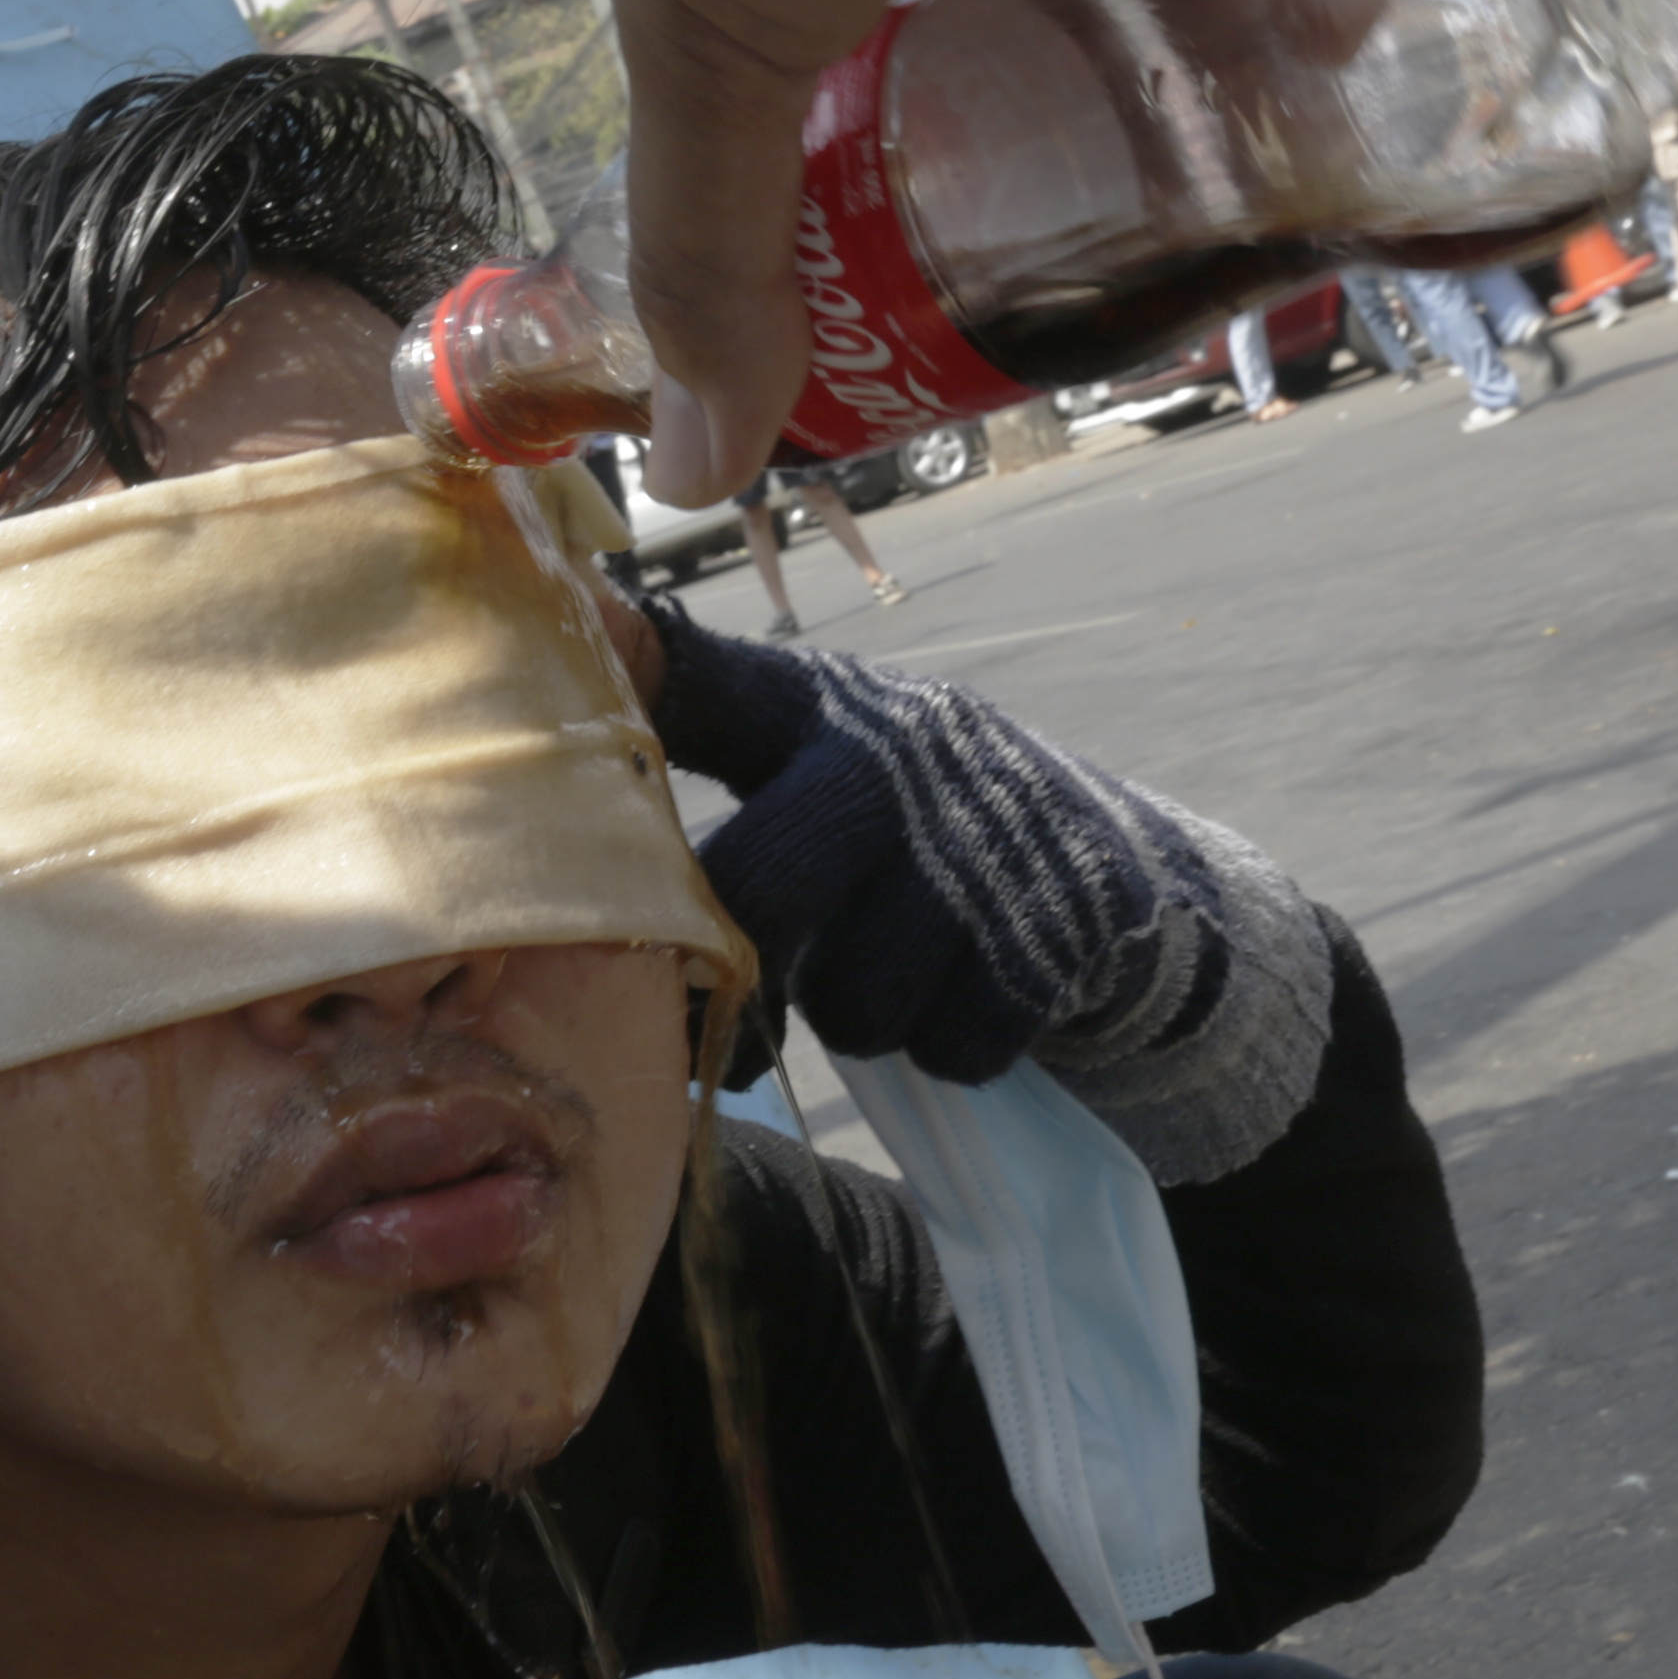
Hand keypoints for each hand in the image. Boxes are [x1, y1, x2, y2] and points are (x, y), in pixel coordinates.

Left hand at [646, 604, 1269, 1091]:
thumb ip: (694, 715)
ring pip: (856, 1004)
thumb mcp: (806, 750)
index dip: (631, 680)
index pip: (699, 682)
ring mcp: (988, 837)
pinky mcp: (1069, 918)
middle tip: (762, 990)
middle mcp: (896, 754)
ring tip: (883, 973)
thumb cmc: (902, 821)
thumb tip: (584, 631)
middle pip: (759, 898)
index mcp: (813, 708)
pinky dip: (948, 1047)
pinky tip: (963, 992)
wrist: (1105, 861)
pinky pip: (953, 1045)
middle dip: (753, 974)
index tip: (573, 655)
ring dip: (859, 1020)